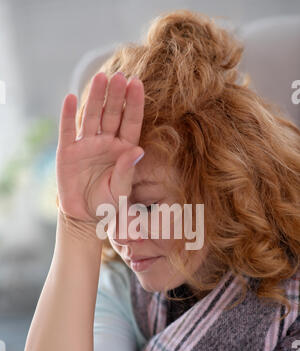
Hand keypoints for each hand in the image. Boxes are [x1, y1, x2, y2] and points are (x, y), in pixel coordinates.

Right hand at [56, 71, 144, 222]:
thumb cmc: (107, 202)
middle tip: (120, 76)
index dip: (134, 104)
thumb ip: (127, 171)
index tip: (138, 84)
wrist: (84, 214)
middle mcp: (106, 142)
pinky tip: (71, 98)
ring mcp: (87, 144)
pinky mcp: (68, 151)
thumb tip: (138, 151)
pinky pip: (68, 130)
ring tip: (101, 78)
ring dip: (96, 98)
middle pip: (112, 114)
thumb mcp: (120, 191)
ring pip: (92, 116)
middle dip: (116, 96)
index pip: (131, 123)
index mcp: (124, 149)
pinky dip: (69, 115)